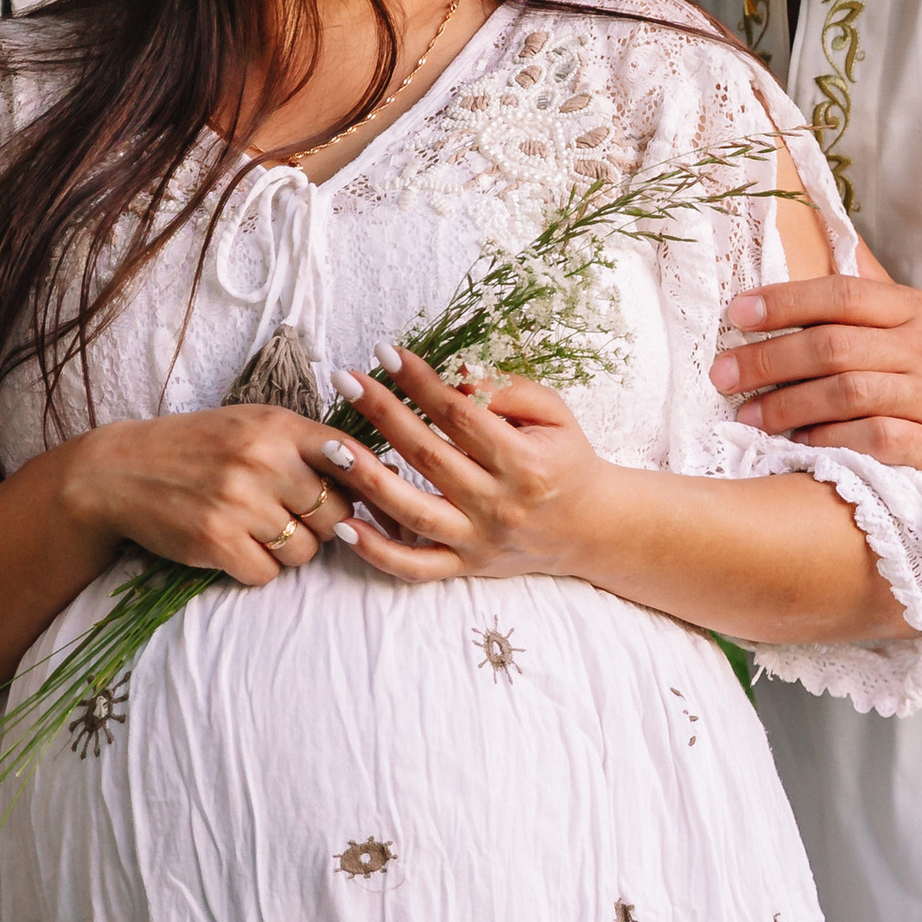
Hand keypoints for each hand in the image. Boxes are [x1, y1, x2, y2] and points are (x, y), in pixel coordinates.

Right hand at [61, 403, 353, 587]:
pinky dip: (256, 568)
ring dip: (289, 550)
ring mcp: (238, 502)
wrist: (124, 470)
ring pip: (304, 550)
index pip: (352, 458)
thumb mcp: (255, 425)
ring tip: (259, 530)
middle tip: (294, 517)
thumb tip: (376, 471)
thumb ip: (309, 444)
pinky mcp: (215, 540)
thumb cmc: (200, 447)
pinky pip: (266, 574)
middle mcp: (263, 460)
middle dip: (323, 524)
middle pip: (335, 513)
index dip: (364, 486)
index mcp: (278, 426)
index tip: (358, 499)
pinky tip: (236, 547)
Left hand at [320, 346, 617, 584]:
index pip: (460, 415)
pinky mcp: (465, 566)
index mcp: (524, 461)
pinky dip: (377, 552)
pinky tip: (343, 526)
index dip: (420, 383)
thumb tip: (455, 377)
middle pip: (429, 456)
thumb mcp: (554, 414)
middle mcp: (499, 504)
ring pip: (413, 512)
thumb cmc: (565, 459)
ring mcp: (478, 540)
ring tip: (330, 445)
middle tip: (345, 380)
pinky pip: (414, 567)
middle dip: (382, 414)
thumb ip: (509, 390)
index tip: (386, 354)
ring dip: (367, 478)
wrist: (590, 527)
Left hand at [711, 277, 921, 518]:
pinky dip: (826, 444)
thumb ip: (872, 294)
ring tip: (745, 418)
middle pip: (832, 346)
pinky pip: (869, 443)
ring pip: (846, 394)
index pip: (841, 295)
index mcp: (914, 312)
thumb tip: (824, 237)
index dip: (784, 301)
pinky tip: (794, 450)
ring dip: (786, 406)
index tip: (737, 313)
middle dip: (768, 359)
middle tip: (722, 375)